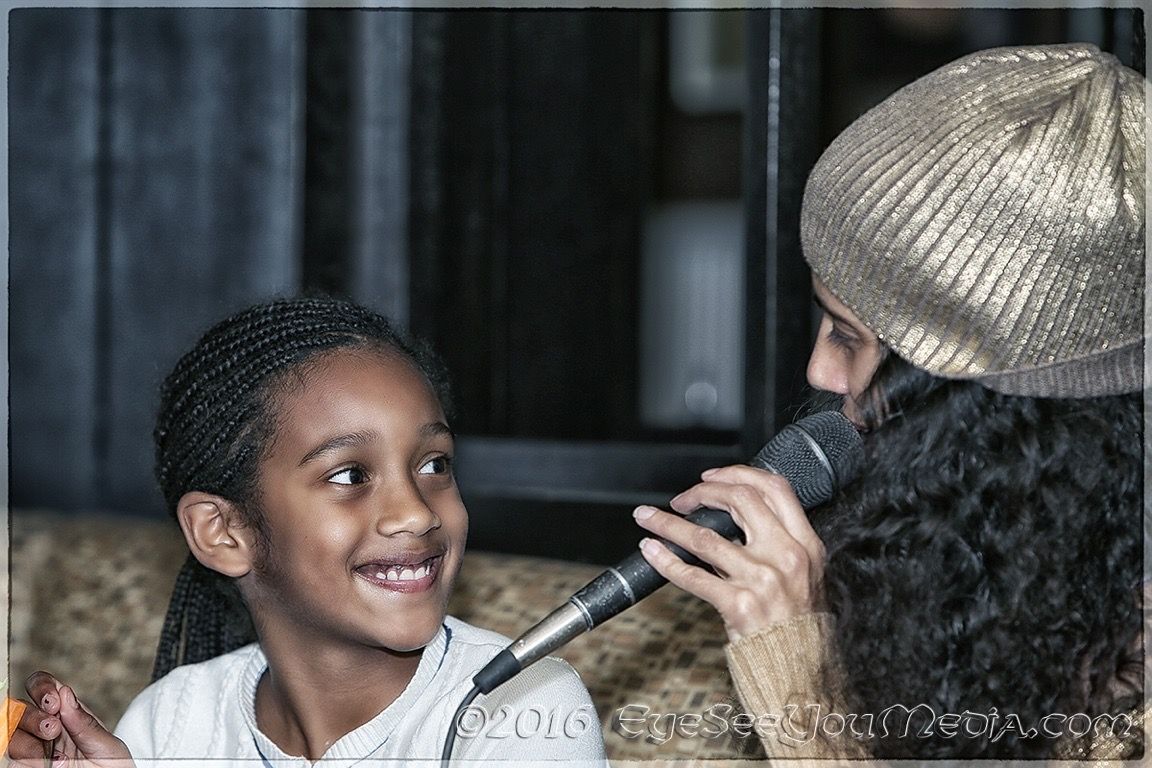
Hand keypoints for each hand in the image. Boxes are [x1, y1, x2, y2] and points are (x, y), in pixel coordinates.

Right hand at [8, 672, 133, 767]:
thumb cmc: (112, 767)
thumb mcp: (106, 744)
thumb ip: (84, 722)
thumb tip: (65, 692)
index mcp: (68, 713)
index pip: (44, 687)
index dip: (42, 687)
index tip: (54, 702)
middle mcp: (45, 728)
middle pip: (20, 709)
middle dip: (33, 717)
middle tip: (53, 730)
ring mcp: (33, 749)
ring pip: (12, 735)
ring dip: (29, 744)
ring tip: (57, 759)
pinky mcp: (26, 766)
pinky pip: (11, 760)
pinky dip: (27, 762)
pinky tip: (47, 766)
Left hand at [634, 465, 825, 641]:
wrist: (799, 674)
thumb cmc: (797, 626)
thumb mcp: (804, 576)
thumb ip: (779, 544)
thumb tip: (738, 515)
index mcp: (806, 544)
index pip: (774, 488)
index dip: (738, 474)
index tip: (713, 477)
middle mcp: (787, 556)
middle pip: (740, 499)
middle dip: (703, 492)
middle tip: (681, 499)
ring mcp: (763, 580)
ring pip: (705, 537)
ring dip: (668, 522)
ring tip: (648, 517)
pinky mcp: (739, 605)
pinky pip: (693, 575)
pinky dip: (666, 560)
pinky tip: (652, 551)